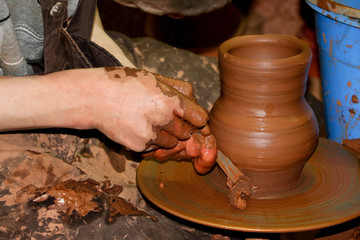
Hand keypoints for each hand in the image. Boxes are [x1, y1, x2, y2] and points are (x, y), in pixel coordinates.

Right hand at [95, 67, 216, 173]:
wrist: (95, 98)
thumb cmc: (126, 84)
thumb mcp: (154, 78)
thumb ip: (178, 89)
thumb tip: (195, 100)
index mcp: (168, 99)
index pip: (200, 118)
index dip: (196, 118)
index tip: (191, 117)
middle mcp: (162, 118)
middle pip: (187, 132)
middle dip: (181, 127)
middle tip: (165, 118)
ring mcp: (150, 134)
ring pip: (172, 143)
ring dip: (166, 136)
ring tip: (149, 121)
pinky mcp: (139, 146)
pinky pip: (155, 148)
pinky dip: (151, 141)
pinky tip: (137, 127)